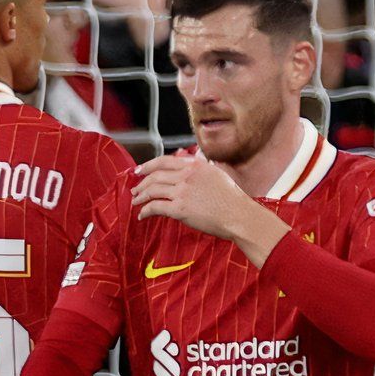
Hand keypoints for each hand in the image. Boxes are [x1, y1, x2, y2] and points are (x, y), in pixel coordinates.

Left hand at [134, 153, 282, 261]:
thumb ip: (200, 166)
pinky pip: (155, 207)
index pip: (164, 161)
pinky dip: (145, 211)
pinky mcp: (180, 209)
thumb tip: (189, 160)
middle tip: (135, 190)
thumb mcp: (216, 174)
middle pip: (155, 176)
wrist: (239, 216)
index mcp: (194, 166)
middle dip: (141, 183)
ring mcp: (182, 192)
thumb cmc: (232, 199)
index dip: (148, 165)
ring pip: (152, 190)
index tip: (139, 171)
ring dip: (140, 196)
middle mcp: (186, 176)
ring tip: (136, 202)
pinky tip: (142, 215)